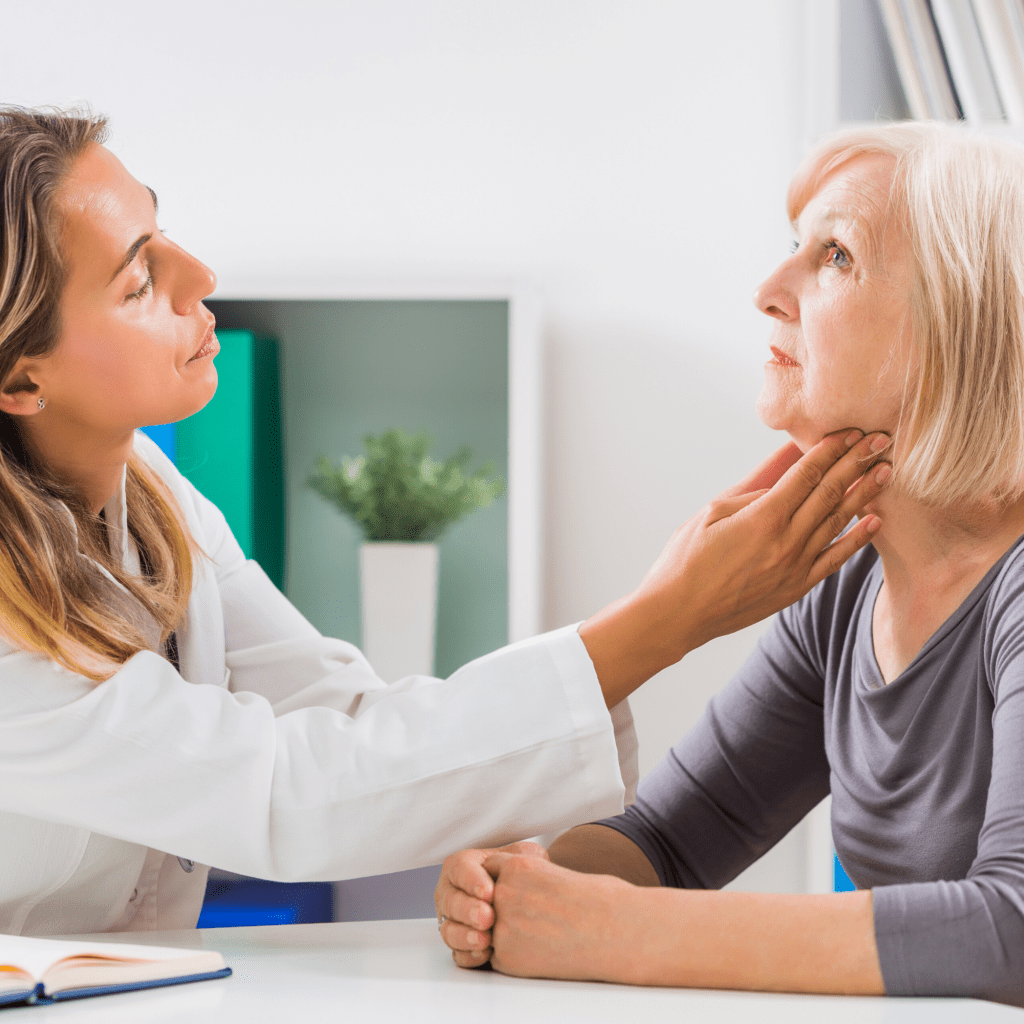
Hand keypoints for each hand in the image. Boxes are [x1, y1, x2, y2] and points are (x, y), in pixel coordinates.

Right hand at [435, 841, 548, 967]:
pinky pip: (457, 954)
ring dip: (465, 936)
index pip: (460, 868)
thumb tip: (523, 862)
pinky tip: (483, 954)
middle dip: (468, 911)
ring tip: (485, 940)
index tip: (489, 892)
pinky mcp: (460, 944)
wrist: (524, 900)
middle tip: (487, 918)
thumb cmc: (519, 875)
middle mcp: (452, 892)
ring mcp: (453, 920)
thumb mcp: (522, 856)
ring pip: (449, 930)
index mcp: (463, 866)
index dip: (472, 880)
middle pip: (451, 902)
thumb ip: (521, 856)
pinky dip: (468, 956)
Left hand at [482, 852, 636, 981]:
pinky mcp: (507, 958)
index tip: (520, 892)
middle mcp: (505, 893)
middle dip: (503, 909)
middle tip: (533, 916)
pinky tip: (540, 951)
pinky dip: (513, 956)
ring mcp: (503, 926)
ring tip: (540, 934)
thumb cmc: (598, 899)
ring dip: (506, 932)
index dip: (503, 882)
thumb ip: (527, 878)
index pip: (490, 870)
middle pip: (486, 900)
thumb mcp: (556, 872)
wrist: (616, 931)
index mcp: (518, 865)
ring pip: (488, 929)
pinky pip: (497, 956)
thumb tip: (513, 887)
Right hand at [580, 429, 890, 705]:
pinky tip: (874, 520)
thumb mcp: (714, 510)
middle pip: (830, 493)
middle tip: (881, 440)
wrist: (678, 614)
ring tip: (886, 470)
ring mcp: (795, 568)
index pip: (807, 474)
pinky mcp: (797, 588)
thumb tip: (786, 455)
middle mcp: (786, 542)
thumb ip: (756, 484)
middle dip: (857, 463)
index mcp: (762, 518)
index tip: (851, 430)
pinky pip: (835, 559)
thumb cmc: (686, 559)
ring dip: (865, 494)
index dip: (832, 449)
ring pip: (838, 522)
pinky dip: (856, 538)